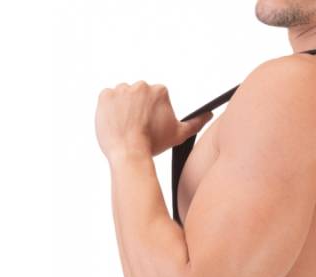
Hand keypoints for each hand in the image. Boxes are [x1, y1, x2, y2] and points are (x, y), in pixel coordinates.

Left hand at [95, 81, 211, 161]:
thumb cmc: (154, 144)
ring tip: (126, 128)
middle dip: (137, 110)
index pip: (154, 99)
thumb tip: (209, 114)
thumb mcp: (179, 134)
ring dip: (123, 109)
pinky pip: (107, 99)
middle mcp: (140, 85)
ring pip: (122, 97)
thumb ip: (196, 122)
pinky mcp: (105, 95)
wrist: (129, 152)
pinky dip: (109, 110)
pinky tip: (116, 123)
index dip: (152, 114)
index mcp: (159, 90)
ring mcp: (121, 89)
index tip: (149, 126)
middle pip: (138, 97)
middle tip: (138, 128)